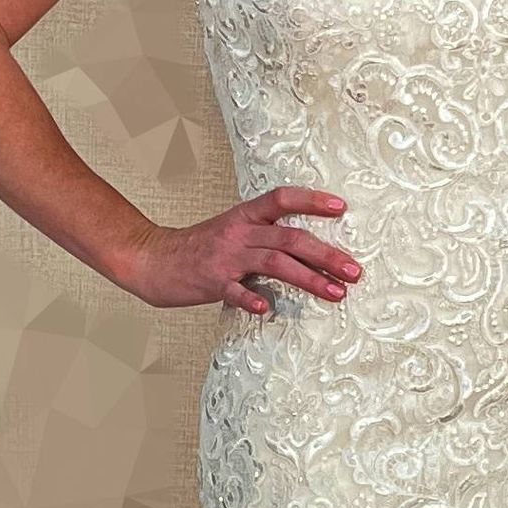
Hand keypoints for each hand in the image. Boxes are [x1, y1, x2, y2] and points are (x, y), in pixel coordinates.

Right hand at [121, 188, 361, 313]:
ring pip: (274, 263)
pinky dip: (252, 299)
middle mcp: (239, 232)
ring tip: (335, 293)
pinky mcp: (212, 282)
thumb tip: (309, 246)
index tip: (342, 208)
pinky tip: (267, 308)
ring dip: (309, 278)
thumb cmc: (200, 247)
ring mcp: (226, 257)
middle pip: (289, 238)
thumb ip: (266, 234)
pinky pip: (235, 291)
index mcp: (246, 215)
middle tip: (354, 271)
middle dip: (326, 254)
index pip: (283, 199)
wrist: (153, 258)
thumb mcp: (234, 229)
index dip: (312, 201)